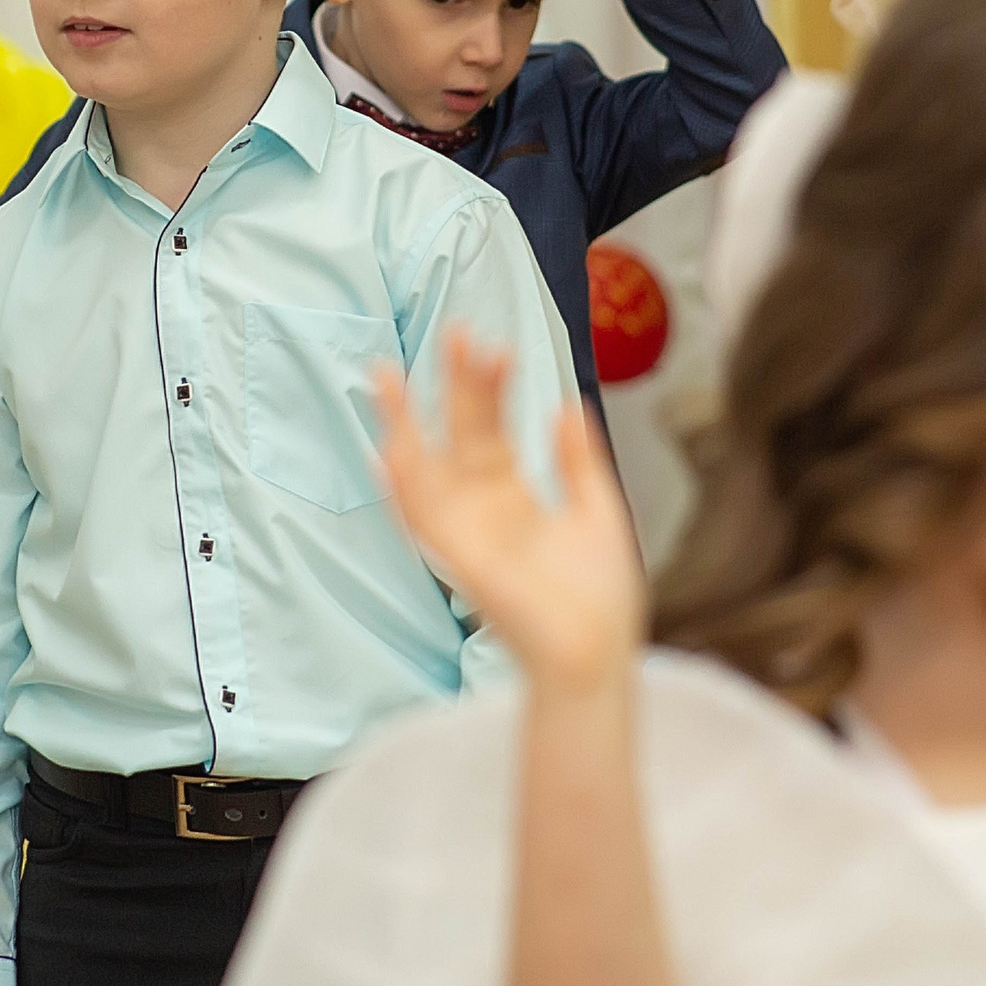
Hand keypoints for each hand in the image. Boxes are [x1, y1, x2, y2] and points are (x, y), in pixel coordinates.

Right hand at [375, 333, 643, 695]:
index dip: (491, 387)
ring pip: (422, 467)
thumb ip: (577, 461)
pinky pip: (420, 518)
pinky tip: (386, 450)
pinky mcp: (458, 559)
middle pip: (458, 434)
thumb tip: (568, 404)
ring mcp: (465, 533)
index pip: (493, 429)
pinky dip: (400, 486)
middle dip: (453, 385)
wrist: (598, 654)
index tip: (494, 345)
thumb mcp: (596, 512)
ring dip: (402, 423)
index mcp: (513, 498)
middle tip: (453, 331)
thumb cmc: (599, 600)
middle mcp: (481, 510)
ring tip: (385, 376)